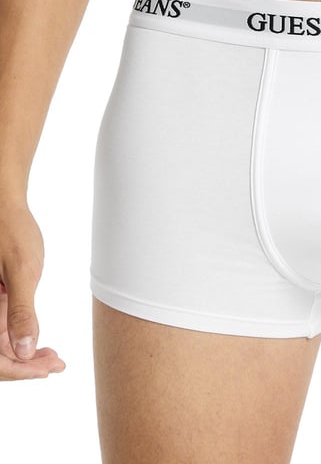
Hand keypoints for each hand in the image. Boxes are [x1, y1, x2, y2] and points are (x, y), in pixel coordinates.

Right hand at [0, 202, 65, 380]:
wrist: (6, 208)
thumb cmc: (11, 232)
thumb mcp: (22, 271)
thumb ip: (21, 312)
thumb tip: (25, 350)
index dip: (18, 371)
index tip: (46, 371)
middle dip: (25, 366)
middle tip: (56, 365)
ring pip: (1, 345)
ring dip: (25, 356)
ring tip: (54, 358)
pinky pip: (3, 331)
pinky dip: (22, 340)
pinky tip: (42, 344)